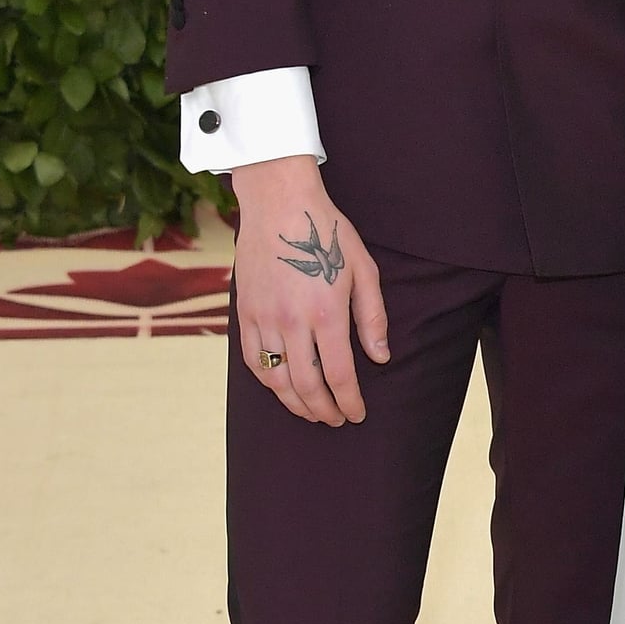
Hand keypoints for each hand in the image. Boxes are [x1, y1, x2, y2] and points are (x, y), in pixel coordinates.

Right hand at [229, 156, 388, 425]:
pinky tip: (281, 387)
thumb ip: (372, 317)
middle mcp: (292, 322)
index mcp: (326, 313)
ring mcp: (264, 319)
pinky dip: (268, 381)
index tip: (357, 414)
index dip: (349, 401)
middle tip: (336, 420)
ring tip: (311, 412)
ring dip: (295, 403)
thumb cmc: (327, 232)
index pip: (339, 375)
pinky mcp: (244, 313)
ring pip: (276, 379)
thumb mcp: (363, 269)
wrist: (279, 203)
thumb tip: (380, 357)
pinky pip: (253, 360)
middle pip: (306, 385)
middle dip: (324, 410)